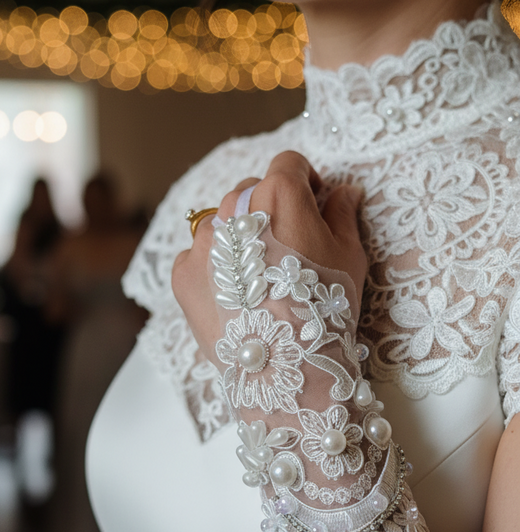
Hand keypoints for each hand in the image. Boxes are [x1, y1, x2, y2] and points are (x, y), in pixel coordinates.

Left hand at [172, 150, 366, 365]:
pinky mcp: (183, 273)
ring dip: (239, 238)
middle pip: (251, 191)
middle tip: (287, 248)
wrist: (285, 367)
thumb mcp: (348, 257)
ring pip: (222, 223)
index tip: (312, 204)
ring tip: (259, 279)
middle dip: (270, 210)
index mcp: (278, 195)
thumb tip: (344, 192)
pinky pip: (199, 257)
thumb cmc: (324, 308)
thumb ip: (342, 214)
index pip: (289, 164)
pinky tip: (237, 298)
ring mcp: (203, 242)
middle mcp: (233, 208)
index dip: (305, 181)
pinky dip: (215, 269)